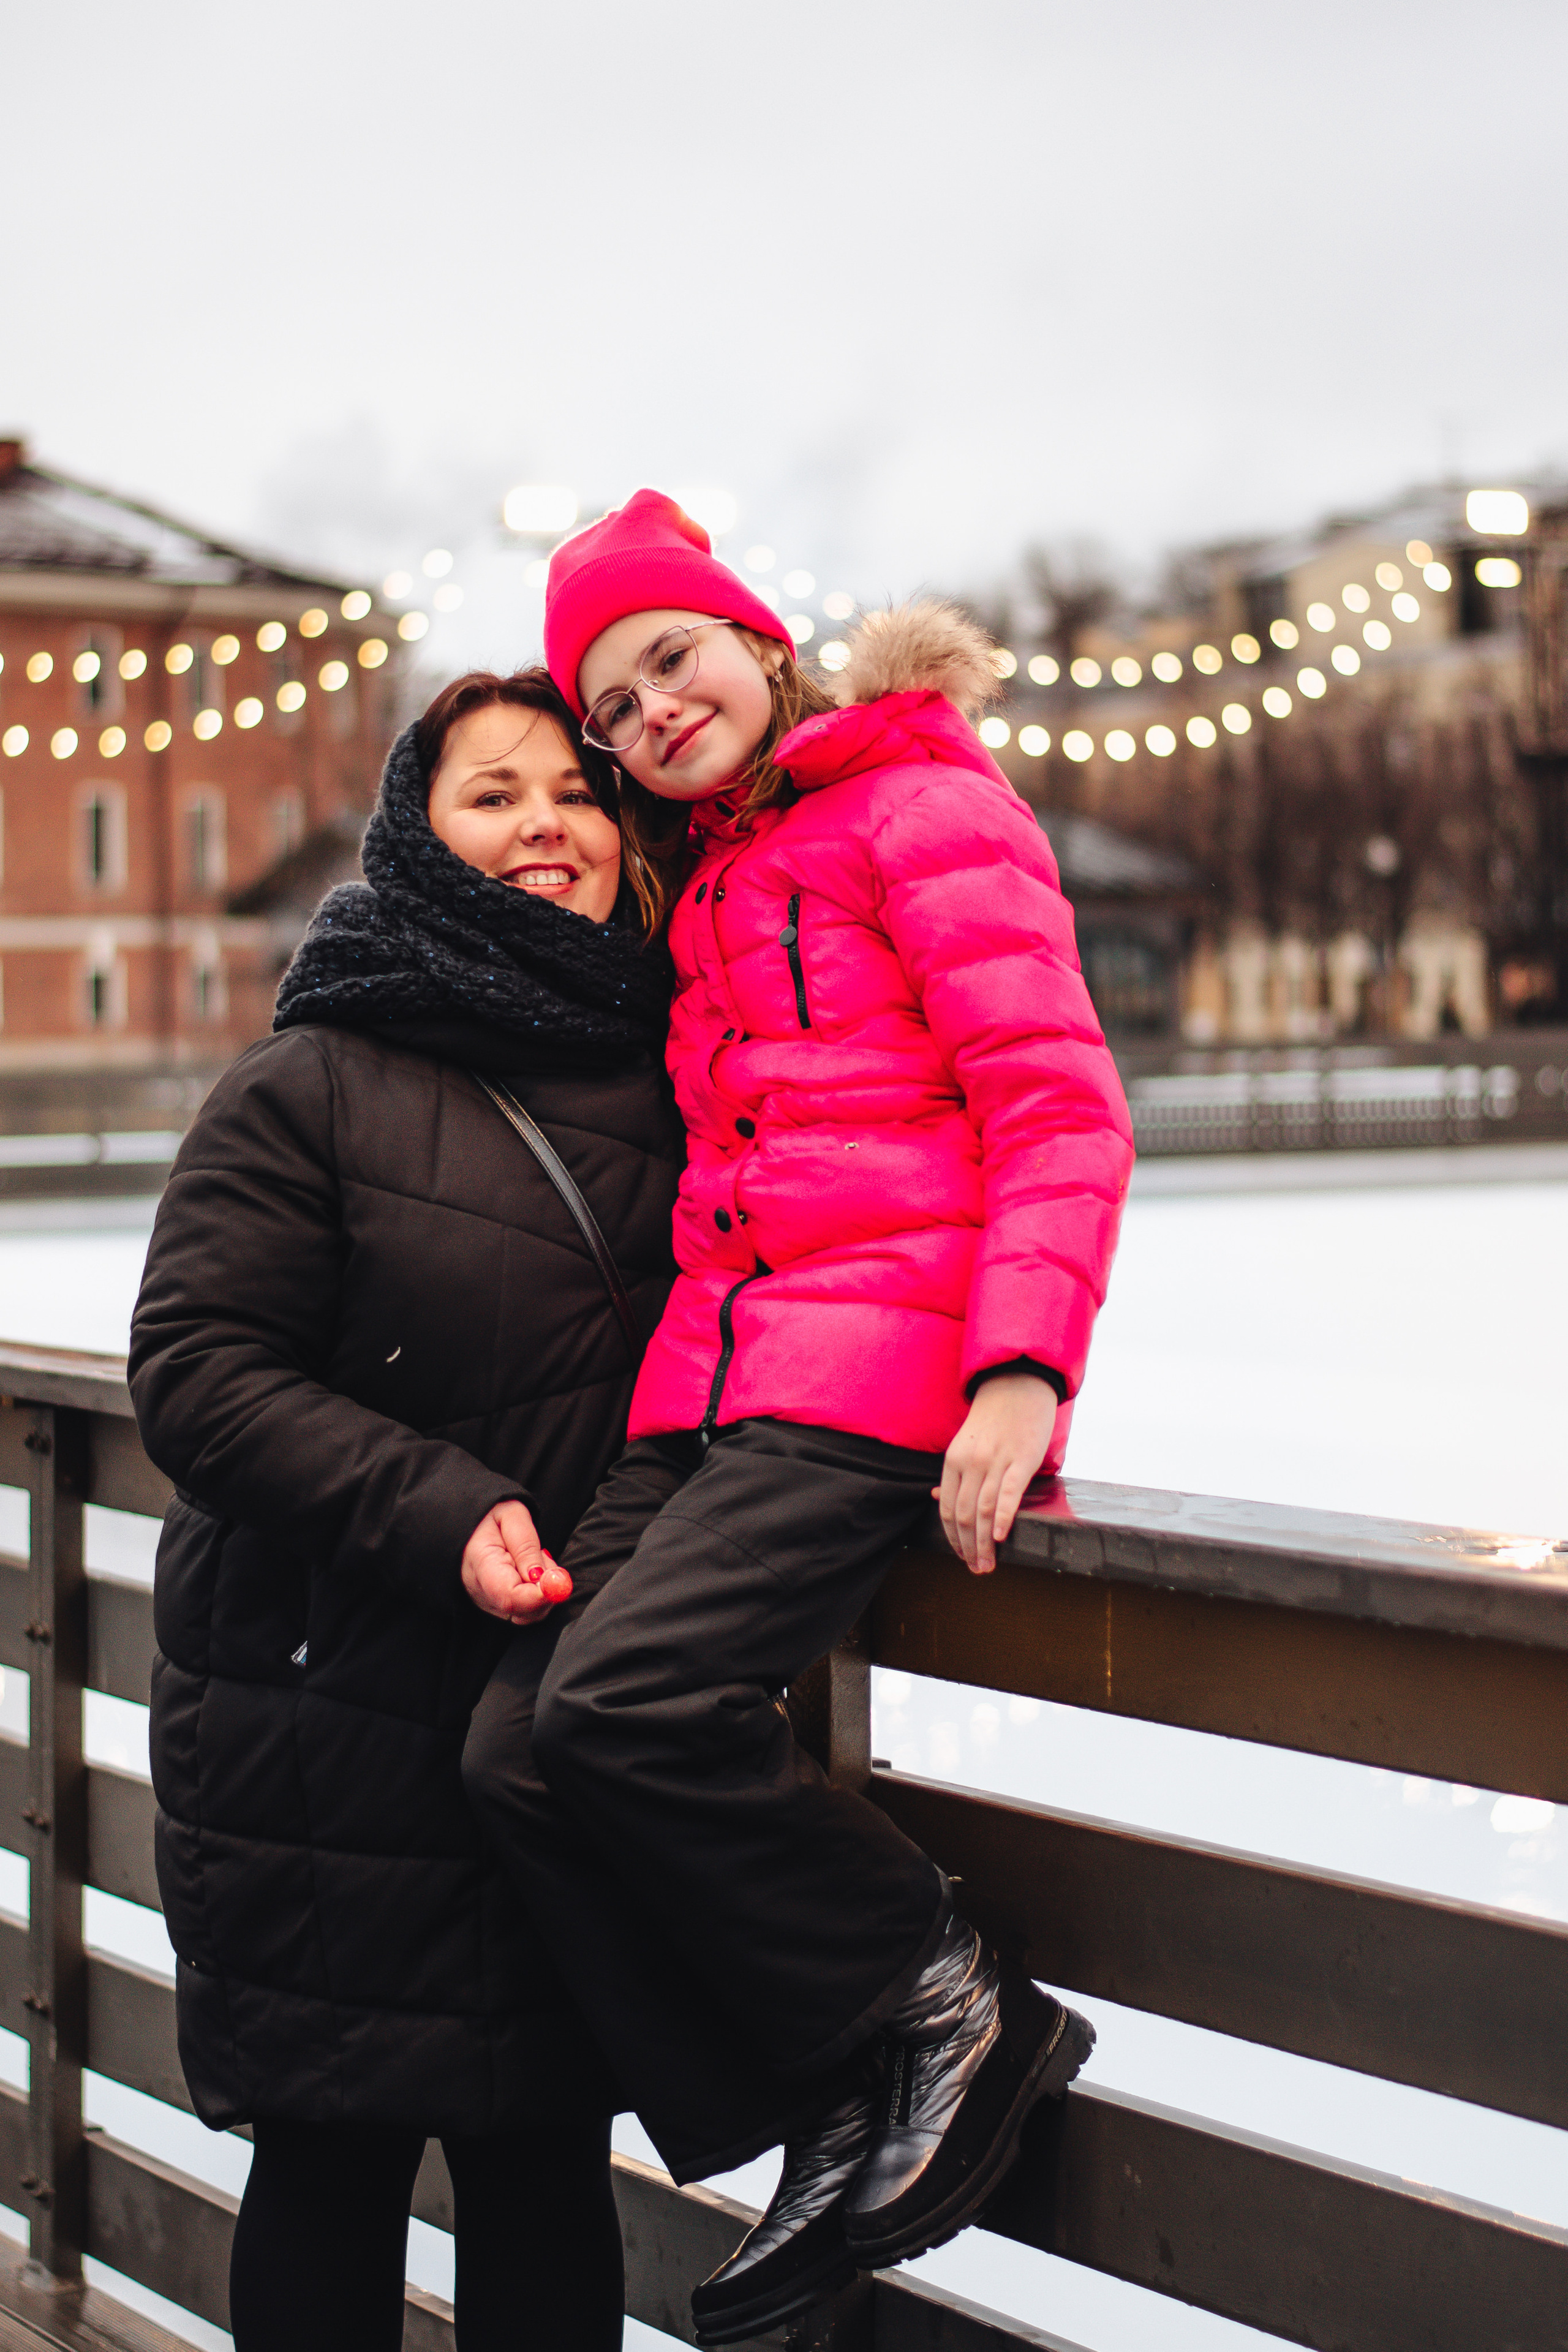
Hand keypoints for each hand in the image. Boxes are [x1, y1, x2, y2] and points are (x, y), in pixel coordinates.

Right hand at [461, 1501, 571, 1621]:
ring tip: (534, 1560)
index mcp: (480, 1565)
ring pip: (528, 1614)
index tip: (556, 1579)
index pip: (510, 1598)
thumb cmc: (488, 1515)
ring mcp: (487, 1602)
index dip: (539, 1595)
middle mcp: (481, 1592)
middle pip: (523, 1612)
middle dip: (546, 1591)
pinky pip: (525, 1610)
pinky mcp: (495, 1606)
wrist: (467, 1522)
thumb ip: (526, 1546)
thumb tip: (540, 1577)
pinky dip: (537, 1594)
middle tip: (544, 1559)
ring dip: (542, 1590)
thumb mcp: (511, 1515)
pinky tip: (530, 1572)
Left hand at [935, 1374, 1057, 1575]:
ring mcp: (996, 1461)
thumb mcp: (965, 1443)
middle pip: (965, 1515)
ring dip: (985, 1543)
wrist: (1017, 1383)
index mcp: (953, 1460)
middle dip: (968, 1547)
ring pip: (984, 1510)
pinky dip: (1004, 1517)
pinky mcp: (1021, 1459)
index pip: (948, 1508)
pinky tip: (1003, 1537)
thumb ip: (955, 1472)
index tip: (960, 1555)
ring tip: (988, 1565)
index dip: (953, 1537)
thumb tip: (938, 1497)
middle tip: (976, 1569)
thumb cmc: (993, 1418)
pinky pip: (1009, 1493)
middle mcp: (971, 1463)